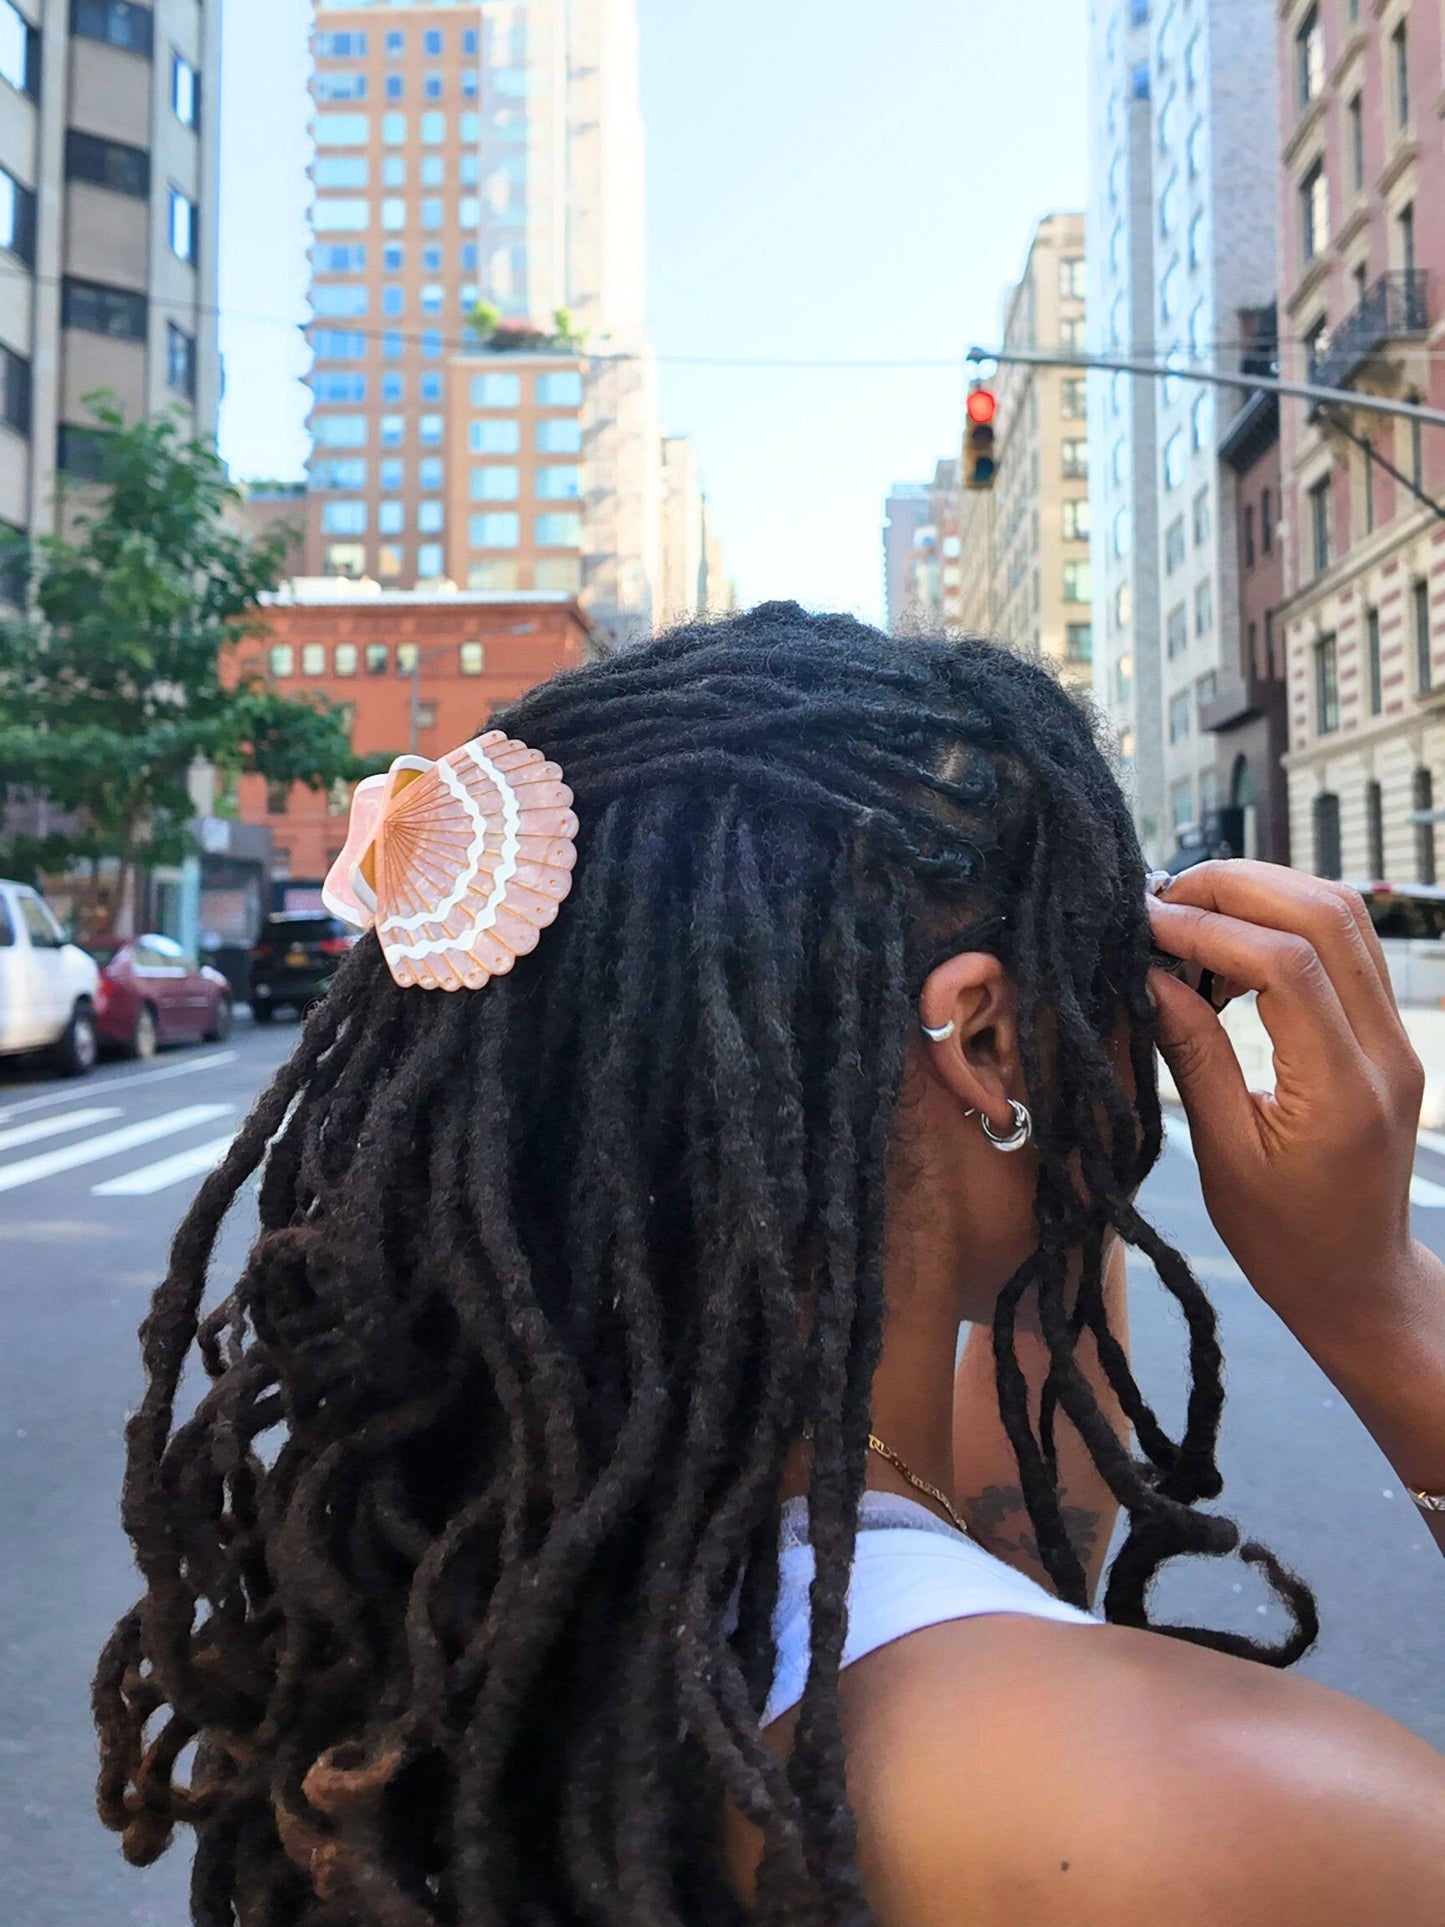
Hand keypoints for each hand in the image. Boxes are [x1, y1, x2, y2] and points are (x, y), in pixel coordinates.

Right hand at [1147, 861, 1424, 1345]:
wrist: (1358, 1277)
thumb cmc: (1284, 1238)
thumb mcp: (1223, 1156)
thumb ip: (1192, 1057)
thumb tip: (1149, 976)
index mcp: (1343, 1090)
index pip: (1286, 964)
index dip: (1209, 927)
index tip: (1144, 924)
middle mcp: (1385, 1050)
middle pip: (1328, 915)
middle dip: (1239, 886)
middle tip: (1163, 898)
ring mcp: (1395, 1036)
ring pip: (1344, 917)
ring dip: (1264, 893)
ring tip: (1190, 912)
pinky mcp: (1386, 1032)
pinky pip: (1346, 947)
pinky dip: (1285, 922)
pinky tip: (1228, 945)